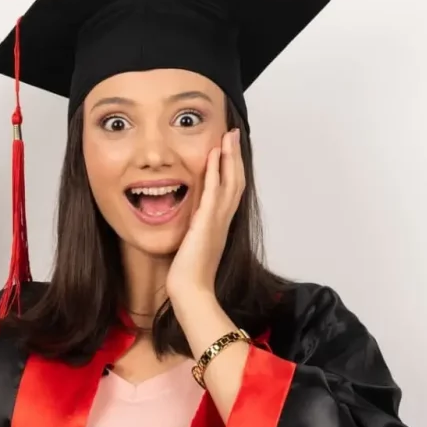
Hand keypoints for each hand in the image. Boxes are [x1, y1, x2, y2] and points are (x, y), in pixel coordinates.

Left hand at [166, 127, 244, 303]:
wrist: (191, 291)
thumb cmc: (190, 274)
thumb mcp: (194, 246)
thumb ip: (196, 231)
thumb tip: (191, 225)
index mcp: (220, 224)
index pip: (231, 190)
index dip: (233, 169)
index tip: (230, 150)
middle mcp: (223, 220)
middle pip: (236, 181)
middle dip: (235, 157)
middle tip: (234, 135)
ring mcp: (217, 221)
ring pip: (230, 182)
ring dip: (229, 158)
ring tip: (228, 137)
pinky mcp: (206, 223)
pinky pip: (214, 192)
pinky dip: (216, 172)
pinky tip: (213, 156)